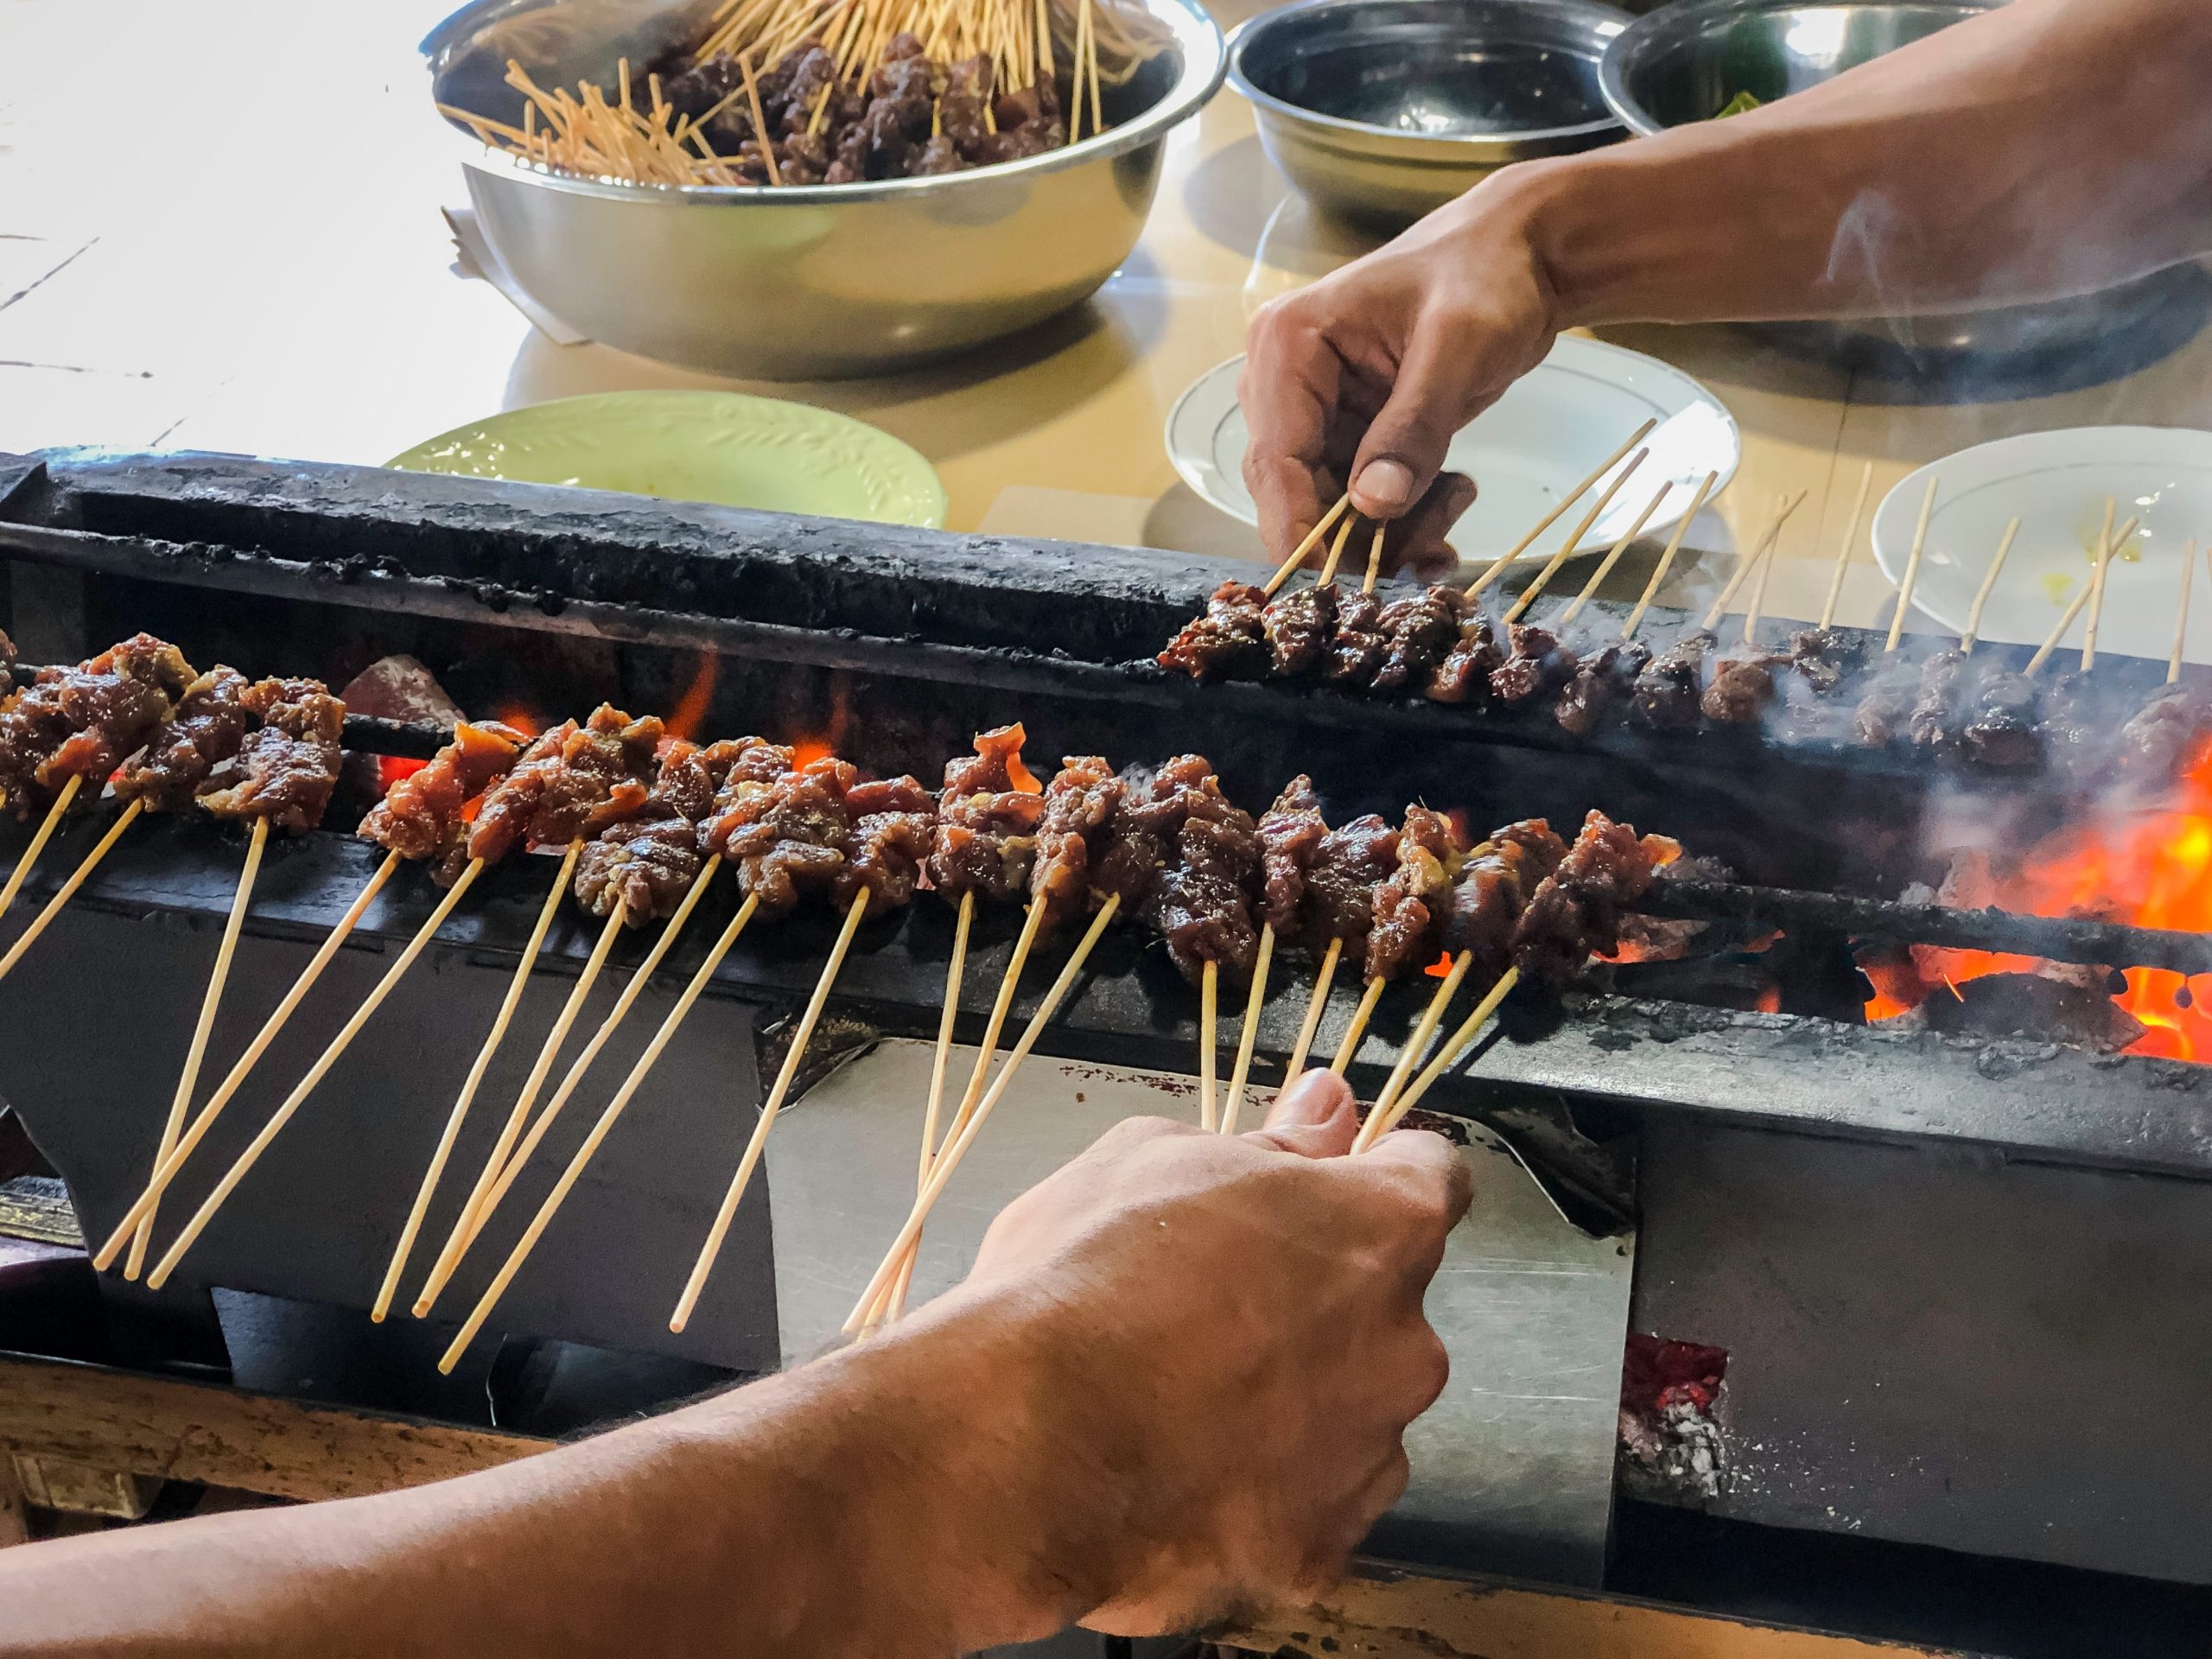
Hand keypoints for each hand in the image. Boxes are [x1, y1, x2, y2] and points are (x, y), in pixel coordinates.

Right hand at [959, 1070, 1470, 1635]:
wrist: (1025, 1446)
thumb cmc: (1085, 1274)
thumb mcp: (1154, 1157)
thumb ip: (1269, 1139)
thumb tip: (1330, 1105)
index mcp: (1381, 1230)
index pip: (1429, 1179)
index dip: (1374, 1174)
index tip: (1323, 1185)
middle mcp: (1407, 1347)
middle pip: (1386, 1311)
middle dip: (1320, 1305)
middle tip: (1210, 1307)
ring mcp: (1368, 1462)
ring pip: (1350, 1418)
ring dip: (1294, 1407)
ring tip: (1177, 1407)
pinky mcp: (1318, 1556)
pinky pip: (1304, 1514)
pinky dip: (1258, 1499)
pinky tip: (1177, 1481)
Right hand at [1239, 172, 1565, 580]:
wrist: (1522, 255)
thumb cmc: (1486, 278)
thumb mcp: (1457, 348)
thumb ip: (1413, 427)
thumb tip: (1372, 506)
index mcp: (1288, 347)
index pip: (1275, 457)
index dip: (1301, 527)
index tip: (1337, 583)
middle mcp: (1286, 384)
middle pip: (1294, 491)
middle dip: (1356, 535)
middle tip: (1429, 550)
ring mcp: (1318, 412)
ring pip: (1331, 507)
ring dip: (1389, 531)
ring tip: (1457, 505)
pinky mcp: (1352, 434)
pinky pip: (1362, 501)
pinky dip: (1403, 518)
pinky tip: (1453, 499)